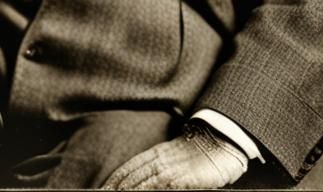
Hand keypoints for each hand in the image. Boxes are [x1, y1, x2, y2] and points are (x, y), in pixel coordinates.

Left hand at [101, 121, 248, 189]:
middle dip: (113, 189)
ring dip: (125, 191)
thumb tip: (146, 179)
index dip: (113, 180)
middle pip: (130, 177)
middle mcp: (159, 160)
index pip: (128, 169)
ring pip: (141, 184)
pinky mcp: (184, 179)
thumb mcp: (177, 157)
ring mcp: (171, 169)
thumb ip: (161, 166)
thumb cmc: (202, 150)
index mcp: (157, 154)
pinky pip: (161, 187)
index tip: (100, 190)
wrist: (223, 137)